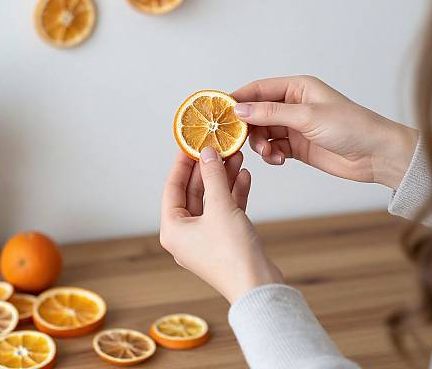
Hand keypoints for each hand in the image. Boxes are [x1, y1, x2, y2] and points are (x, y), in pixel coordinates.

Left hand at [160, 148, 282, 303]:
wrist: (258, 287)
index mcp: (172, 229)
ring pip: (212, 200)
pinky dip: (234, 194)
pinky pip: (225, 211)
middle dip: (208, 169)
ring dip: (224, 179)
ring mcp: (205, 238)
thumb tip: (208, 153)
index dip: (182, 163)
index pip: (173, 187)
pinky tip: (244, 177)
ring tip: (236, 157)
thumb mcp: (220, 207)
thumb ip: (213, 176)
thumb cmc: (232, 253)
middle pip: (194, 192)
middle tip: (219, 148)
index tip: (191, 144)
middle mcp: (185, 234)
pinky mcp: (224, 240)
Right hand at [232, 76, 418, 188]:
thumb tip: (239, 110)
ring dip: (261, 144)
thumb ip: (270, 113)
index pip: (259, 89)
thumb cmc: (350, 127)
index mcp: (297, 88)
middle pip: (257, 113)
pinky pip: (273, 148)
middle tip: (239, 140)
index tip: (219, 111)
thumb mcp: (307, 117)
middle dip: (248, 128)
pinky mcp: (296, 145)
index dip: (238, 99)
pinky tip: (279, 160)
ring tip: (270, 153)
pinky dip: (271, 154)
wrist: (375, 155)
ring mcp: (294, 126)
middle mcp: (293, 105)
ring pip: (263, 133)